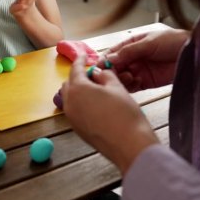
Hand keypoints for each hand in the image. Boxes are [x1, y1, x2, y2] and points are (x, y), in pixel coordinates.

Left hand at [62, 54, 158, 174]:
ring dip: (79, 91)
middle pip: (69, 84)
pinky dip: (81, 104)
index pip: (75, 69)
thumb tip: (97, 73)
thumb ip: (104, 76)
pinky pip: (75, 111)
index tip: (84, 55)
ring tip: (96, 89)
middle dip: (79, 76)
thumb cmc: (124, 113)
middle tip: (94, 74)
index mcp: (78, 89)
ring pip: (71, 99)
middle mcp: (70, 103)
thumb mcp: (117, 87)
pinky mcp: (78, 130)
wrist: (129, 145)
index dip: (80, 60)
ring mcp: (72, 119)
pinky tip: (96, 105)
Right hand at [100, 28, 189, 91]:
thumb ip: (130, 51)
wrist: (194, 54)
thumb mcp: (150, 42)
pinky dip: (130, 86)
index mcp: (131, 44)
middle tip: (112, 76)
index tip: (99, 67)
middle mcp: (133, 57)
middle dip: (112, 72)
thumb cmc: (174, 41)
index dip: (105, 60)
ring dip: (121, 79)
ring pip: (122, 78)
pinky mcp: (146, 82)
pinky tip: (135, 82)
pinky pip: (132, 86)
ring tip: (128, 77)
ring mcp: (139, 70)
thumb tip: (110, 58)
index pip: (113, 53)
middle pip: (115, 67)